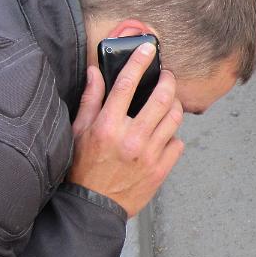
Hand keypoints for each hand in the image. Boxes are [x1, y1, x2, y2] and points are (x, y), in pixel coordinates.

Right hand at [67, 43, 184, 217]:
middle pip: (161, 97)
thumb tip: (95, 73)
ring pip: (175, 118)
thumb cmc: (82, 169)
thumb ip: (90, 100)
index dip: (139, 62)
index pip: (126, 84)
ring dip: (175, 105)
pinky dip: (173, 136)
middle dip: (168, 80)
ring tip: (168, 103)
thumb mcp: (78, 133)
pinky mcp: (161, 169)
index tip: (148, 49)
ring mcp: (149, 155)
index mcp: (107, 126)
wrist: (92, 207)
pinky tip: (164, 135)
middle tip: (167, 77)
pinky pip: (178, 143)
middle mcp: (131, 138)